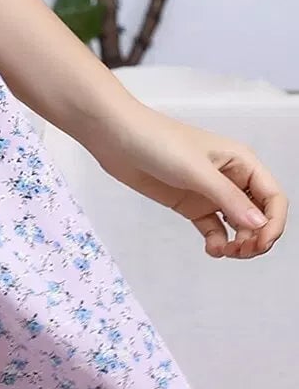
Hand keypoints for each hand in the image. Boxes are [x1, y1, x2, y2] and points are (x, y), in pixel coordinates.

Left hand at [83, 98, 286, 259]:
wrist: (114, 136)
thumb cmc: (156, 140)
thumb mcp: (195, 169)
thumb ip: (228, 198)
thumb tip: (258, 224)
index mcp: (241, 162)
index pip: (273, 197)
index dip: (274, 223)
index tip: (262, 242)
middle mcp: (231, 178)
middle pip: (260, 216)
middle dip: (257, 237)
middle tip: (242, 251)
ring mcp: (210, 193)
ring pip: (239, 226)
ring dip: (240, 244)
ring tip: (226, 252)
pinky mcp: (190, 204)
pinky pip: (214, 229)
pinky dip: (218, 243)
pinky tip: (211, 249)